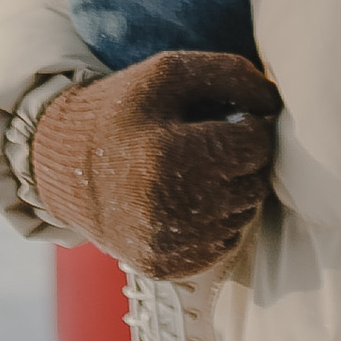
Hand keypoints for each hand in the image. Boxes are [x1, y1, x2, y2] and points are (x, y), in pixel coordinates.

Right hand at [27, 54, 280, 278]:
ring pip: (244, 214)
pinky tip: (186, 199)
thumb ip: (231, 74)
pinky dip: (216, 221)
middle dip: (242, 159)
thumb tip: (278, 101)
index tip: (224, 118)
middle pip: (254, 182)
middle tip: (209, 144)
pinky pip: (224, 244)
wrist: (63, 167)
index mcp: (168, 155)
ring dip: (232, 190)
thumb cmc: (123, 110)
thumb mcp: (168, 73)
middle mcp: (168, 209)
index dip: (248, 124)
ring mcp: (166, 245)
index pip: (255, 144)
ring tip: (194, 170)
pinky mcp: (165, 267)